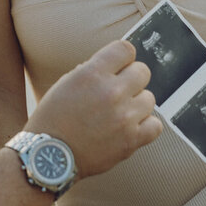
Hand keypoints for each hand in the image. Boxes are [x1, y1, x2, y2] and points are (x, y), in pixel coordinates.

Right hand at [27, 40, 161, 177]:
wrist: (49, 156)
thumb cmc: (53, 119)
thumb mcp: (66, 83)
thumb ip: (92, 71)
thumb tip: (114, 68)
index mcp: (92, 74)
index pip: (125, 49)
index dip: (122, 58)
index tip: (118, 66)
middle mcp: (111, 91)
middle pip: (142, 72)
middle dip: (131, 79)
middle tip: (119, 91)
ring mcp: (124, 116)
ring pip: (149, 98)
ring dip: (137, 103)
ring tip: (120, 113)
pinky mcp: (131, 140)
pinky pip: (155, 125)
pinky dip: (146, 126)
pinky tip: (131, 127)